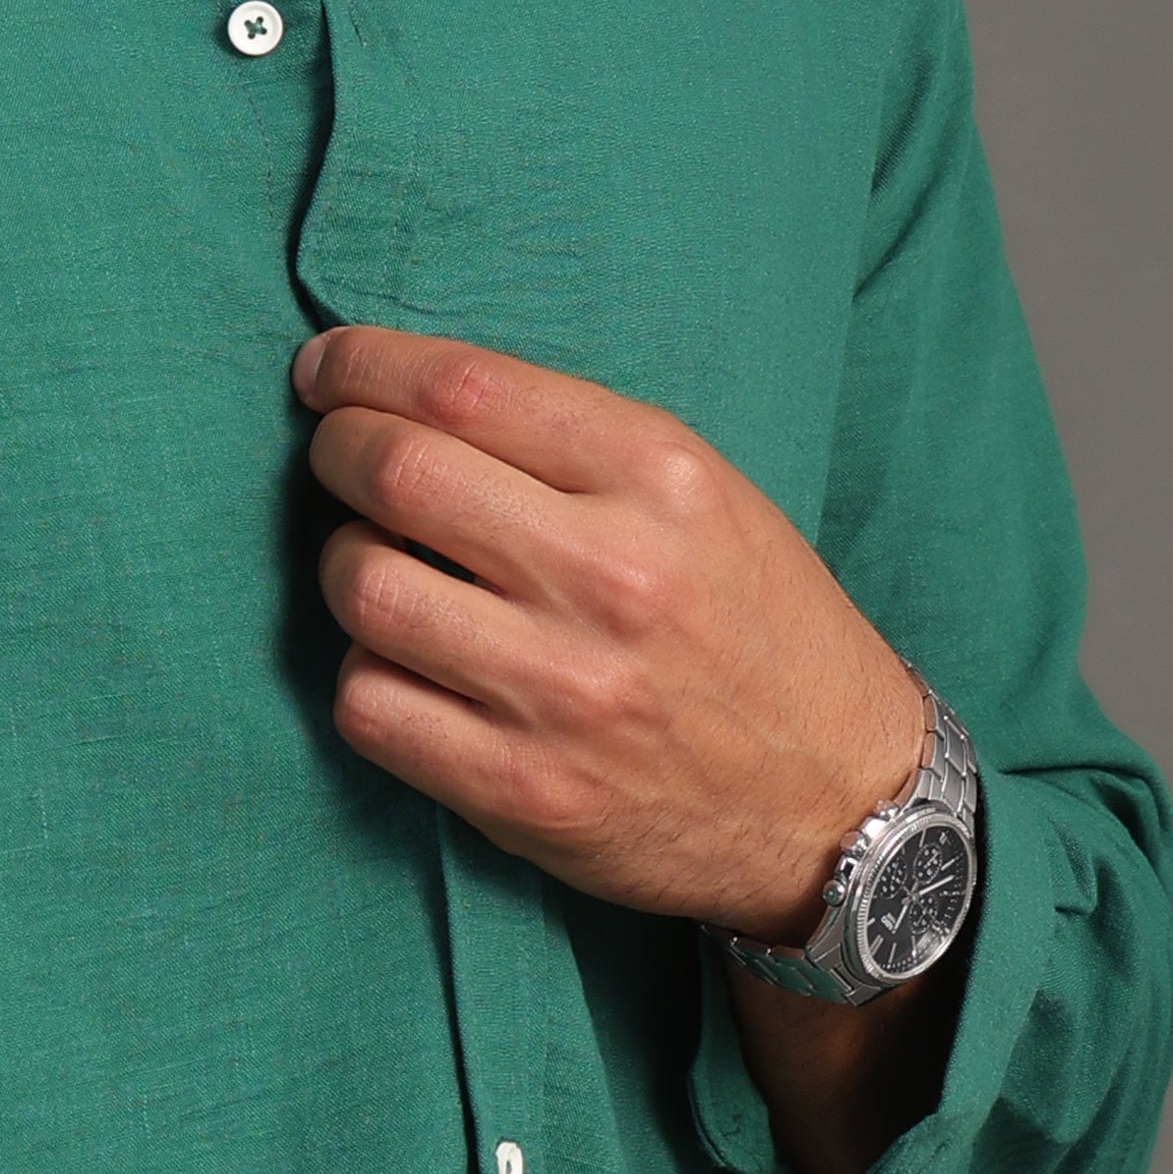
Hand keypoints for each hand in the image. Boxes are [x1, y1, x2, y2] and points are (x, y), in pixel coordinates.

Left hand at [289, 322, 923, 933]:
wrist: (843, 805)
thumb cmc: (761, 634)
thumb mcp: (711, 500)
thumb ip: (574, 445)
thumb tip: (408, 399)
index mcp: (664, 479)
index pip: (465, 388)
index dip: (365, 367)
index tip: (330, 370)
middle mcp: (612, 577)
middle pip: (395, 474)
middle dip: (337, 450)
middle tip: (337, 455)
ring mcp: (561, 692)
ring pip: (362, 587)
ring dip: (342, 563)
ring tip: (378, 565)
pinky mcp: (519, 791)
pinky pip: (367, 704)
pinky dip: (363, 672)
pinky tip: (404, 663)